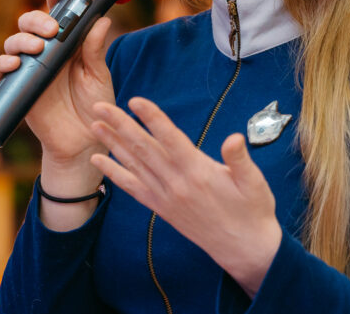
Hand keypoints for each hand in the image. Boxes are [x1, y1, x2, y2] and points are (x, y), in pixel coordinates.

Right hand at [0, 0, 114, 170]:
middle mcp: (46, 52)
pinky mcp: (18, 88)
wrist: (84, 142)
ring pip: (14, 42)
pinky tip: (14, 63)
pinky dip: (4, 63)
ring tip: (37, 47)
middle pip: (30, 23)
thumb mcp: (98, 76)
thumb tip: (101, 20)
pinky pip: (2, 70)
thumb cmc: (94, 106)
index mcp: (67, 44)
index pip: (58, 14)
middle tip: (52, 29)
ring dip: (22, 39)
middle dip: (36, 19)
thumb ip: (94, 49)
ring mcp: (30, 68)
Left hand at [89, 97, 281, 296]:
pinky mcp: (161, 208)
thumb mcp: (255, 182)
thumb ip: (240, 159)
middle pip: (144, 148)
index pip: (171, 139)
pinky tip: (99, 161)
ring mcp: (166, 197)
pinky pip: (133, 188)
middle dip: (120, 125)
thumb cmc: (252, 210)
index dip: (152, 118)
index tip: (135, 100)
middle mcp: (177, 183)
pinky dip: (115, 174)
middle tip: (100, 106)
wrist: (244, 248)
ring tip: (94, 125)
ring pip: (134, 165)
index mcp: (198, 172)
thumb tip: (234, 138)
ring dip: (113, 144)